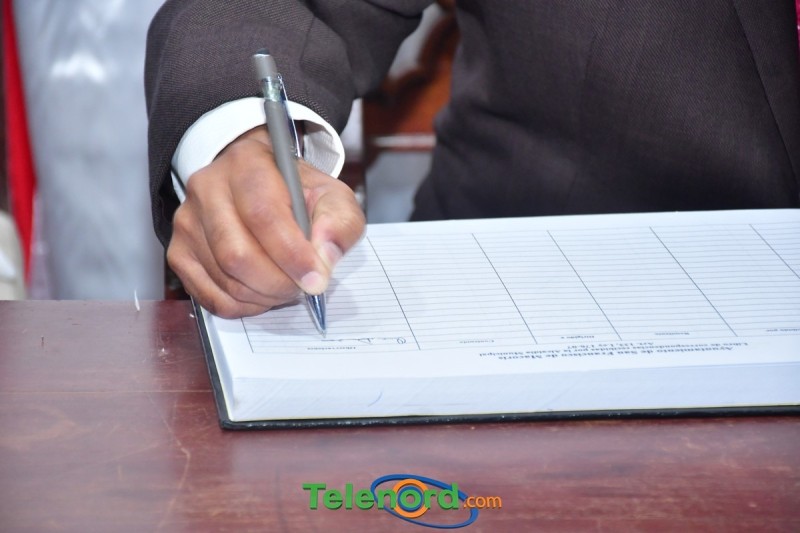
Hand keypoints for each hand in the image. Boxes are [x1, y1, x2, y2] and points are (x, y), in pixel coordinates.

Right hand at [167, 126, 364, 317]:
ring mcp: (187, 222)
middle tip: (302, 286)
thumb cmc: (296, 192)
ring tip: (286, 286)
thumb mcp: (332, 196)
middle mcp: (207, 188)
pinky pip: (210, 296)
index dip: (291, 254)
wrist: (259, 184)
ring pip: (225, 279)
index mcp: (247, 164)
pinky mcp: (178, 252)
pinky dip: (243, 305)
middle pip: (237, 254)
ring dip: (264, 296)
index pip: (263, 215)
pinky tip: (262, 293)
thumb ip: (339, 223)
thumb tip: (324, 258)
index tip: (316, 279)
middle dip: (278, 283)